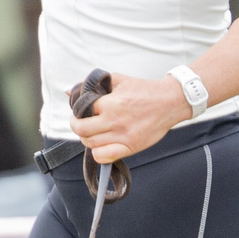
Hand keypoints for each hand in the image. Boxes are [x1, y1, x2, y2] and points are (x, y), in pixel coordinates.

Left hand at [69, 73, 190, 163]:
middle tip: (80, 122)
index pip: (81, 111)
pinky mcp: (131, 146)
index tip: (81, 111)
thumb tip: (68, 91)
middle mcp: (115, 120)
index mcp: (111, 103)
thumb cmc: (144, 90)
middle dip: (76, 125)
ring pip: (90, 144)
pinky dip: (98, 153)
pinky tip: (100, 145)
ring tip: (92, 132)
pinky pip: (104, 157)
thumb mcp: (118, 80)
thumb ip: (93, 84)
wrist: (170, 101)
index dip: (78, 111)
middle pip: (81, 130)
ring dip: (86, 138)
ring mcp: (123, 136)